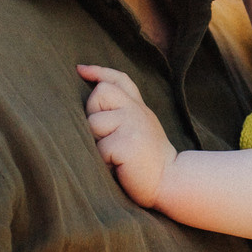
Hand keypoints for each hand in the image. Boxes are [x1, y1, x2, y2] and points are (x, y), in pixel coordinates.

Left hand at [77, 65, 175, 207]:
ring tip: (116, 158)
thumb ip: (122, 114)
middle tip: (111, 140)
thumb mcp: (138, 130)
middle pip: (98, 94)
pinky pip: (98, 148)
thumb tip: (93, 100)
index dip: (99, 72)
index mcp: (138, 108)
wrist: (171, 182)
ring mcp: (132, 123)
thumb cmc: (147, 163)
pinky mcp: (126, 142)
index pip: (118, 81)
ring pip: (93, 124)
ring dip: (97, 145)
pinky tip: (119, 168)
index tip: (80, 70)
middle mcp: (136, 110)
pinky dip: (103, 163)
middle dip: (94, 116)